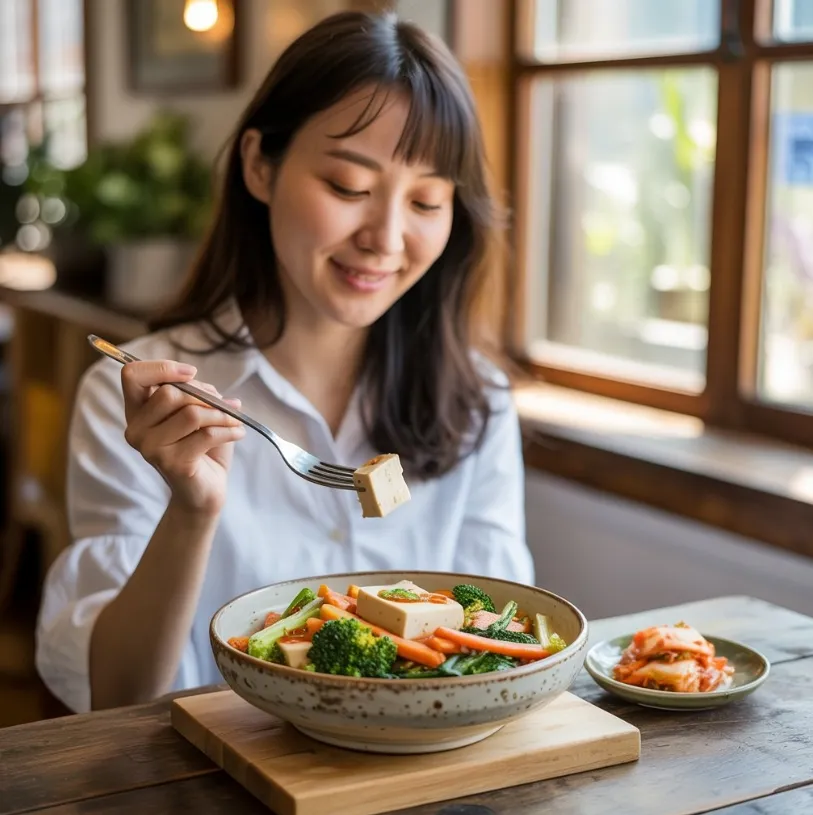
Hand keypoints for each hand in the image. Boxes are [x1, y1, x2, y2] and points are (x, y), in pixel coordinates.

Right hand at [120, 359, 244, 515]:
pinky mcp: (172, 464)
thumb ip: (191, 392)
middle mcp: (136, 430)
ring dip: (222, 414)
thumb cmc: (201, 446)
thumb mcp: (195, 410)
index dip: (162, 367)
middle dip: (204, 395)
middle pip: (168, 393)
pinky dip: (230, 430)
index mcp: (136, 411)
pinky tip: (238, 433)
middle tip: (225, 405)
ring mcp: (151, 449)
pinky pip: (208, 435)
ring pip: (191, 414)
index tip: (191, 373)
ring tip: (235, 420)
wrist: (205, 489)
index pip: (132, 375)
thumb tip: (200, 383)